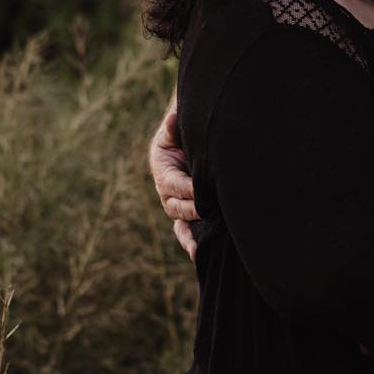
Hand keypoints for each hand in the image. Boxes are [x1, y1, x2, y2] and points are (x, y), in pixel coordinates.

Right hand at [150, 108, 198, 261]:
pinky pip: (186, 231)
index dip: (188, 189)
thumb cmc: (185, 133)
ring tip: (200, 246)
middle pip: (177, 206)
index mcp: (163, 169)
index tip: (202, 191)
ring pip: (180, 222)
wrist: (192, 140)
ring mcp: (176, 204)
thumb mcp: (177, 129)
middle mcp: (166, 190)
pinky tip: (200, 253)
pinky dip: (191, 242)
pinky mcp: (187, 213)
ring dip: (190, 234)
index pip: (174, 184)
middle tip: (210, 212)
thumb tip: (173, 119)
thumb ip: (174, 127)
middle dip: (193, 210)